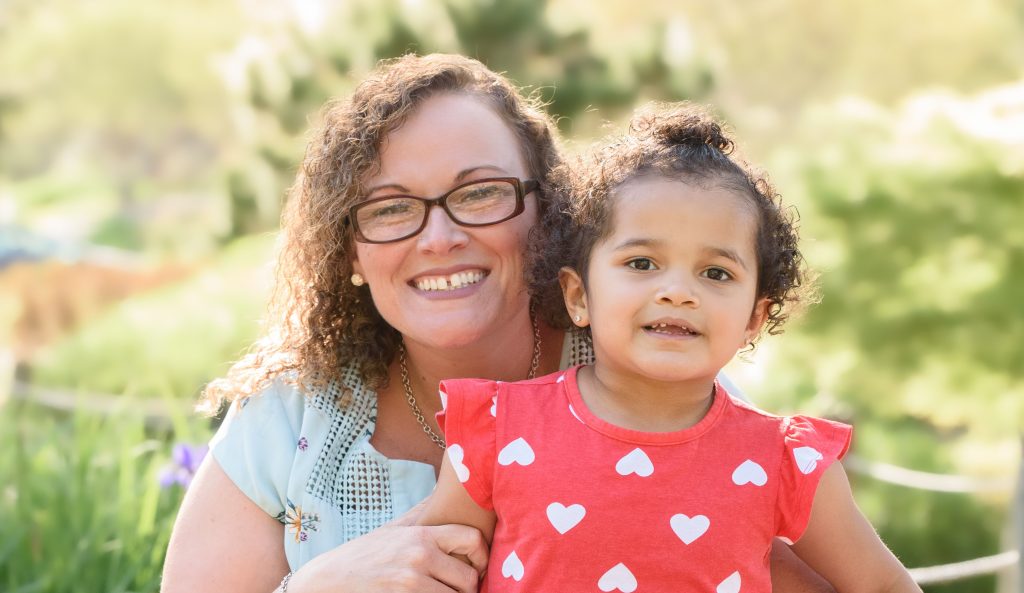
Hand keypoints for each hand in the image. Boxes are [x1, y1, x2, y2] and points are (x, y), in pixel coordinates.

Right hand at [285, 524, 487, 592]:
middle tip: (459, 590)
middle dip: (467, 589)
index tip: (476, 567)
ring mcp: (412, 581)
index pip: (472, 539)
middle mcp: (420, 555)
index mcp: (422, 534)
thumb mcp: (394, 530)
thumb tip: (443, 493)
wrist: (329, 579)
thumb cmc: (364, 555)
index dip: (482, 556)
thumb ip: (421, 516)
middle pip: (469, 578)